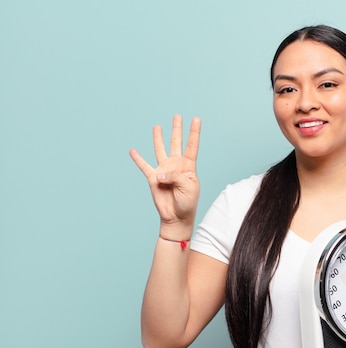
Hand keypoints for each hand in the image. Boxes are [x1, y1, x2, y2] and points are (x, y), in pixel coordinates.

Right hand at [130, 114, 200, 237]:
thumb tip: (159, 173)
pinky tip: (133, 150)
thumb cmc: (187, 202)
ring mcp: (164, 170)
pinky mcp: (153, 178)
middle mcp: (176, 165)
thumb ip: (175, 176)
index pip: (192, 145)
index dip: (194, 132)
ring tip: (157, 126)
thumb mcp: (188, 187)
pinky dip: (138, 158)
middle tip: (177, 116)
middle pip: (176, 142)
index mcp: (188, 166)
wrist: (176, 217)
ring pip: (160, 150)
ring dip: (158, 138)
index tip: (196, 118)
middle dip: (177, 129)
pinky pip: (144, 166)